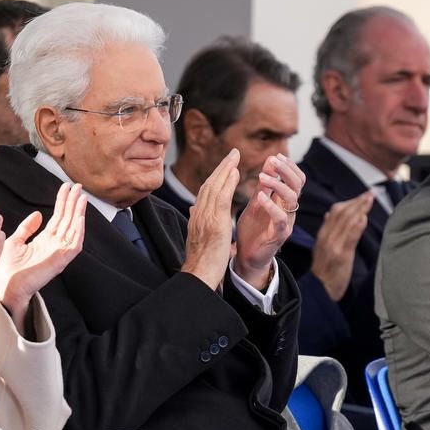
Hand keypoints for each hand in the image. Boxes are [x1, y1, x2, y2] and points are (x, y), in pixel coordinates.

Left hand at [0, 183, 87, 329]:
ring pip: (74, 229)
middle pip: (68, 220)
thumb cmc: (8, 269)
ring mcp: (59, 253)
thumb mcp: (14, 240)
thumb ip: (26, 228)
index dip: (63, 203)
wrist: (6, 287)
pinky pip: (74, 244)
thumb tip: (38, 214)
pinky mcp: (61, 261)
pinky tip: (79, 217)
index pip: (58, 218)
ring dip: (79, 213)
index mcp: (45, 241)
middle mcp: (55, 246)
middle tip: (78, 187)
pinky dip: (79, 230)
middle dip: (73, 203)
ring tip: (81, 197)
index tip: (66, 188)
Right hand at [182, 148, 239, 289]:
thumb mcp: (197, 237)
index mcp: (196, 217)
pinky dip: (227, 183)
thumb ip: (197, 221)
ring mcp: (205, 218)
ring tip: (235, 157)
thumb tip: (193, 209)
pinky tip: (235, 173)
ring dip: (225, 169)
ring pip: (214, 187)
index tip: (225, 166)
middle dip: (221, 167)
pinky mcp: (215, 223)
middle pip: (209, 184)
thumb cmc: (200, 262)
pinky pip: (221, 198)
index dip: (215, 177)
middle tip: (232, 154)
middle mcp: (198, 214)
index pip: (206, 192)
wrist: (198, 275)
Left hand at [233, 153, 304, 289]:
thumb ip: (264, 185)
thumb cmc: (253, 230)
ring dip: (278, 184)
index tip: (276, 156)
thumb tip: (270, 160)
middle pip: (299, 185)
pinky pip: (281, 218)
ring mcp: (287, 222)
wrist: (247, 257)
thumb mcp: (256, 202)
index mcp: (284, 201)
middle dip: (287, 170)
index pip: (297, 179)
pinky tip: (260, 197)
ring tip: (262, 176)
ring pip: (292, 198)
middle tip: (273, 161)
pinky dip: (271, 205)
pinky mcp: (280, 235)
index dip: (290, 166)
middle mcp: (289, 210)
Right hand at [311, 191, 372, 300]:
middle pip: (342, 213)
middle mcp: (326, 237)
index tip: (364, 195)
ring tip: (370, 200)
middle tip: (371, 193)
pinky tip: (364, 218)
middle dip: (357, 201)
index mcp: (323, 235)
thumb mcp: (322, 248)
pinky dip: (356, 227)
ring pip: (345, 222)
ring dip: (359, 209)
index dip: (350, 201)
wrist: (319, 292)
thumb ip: (328, 232)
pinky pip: (348, 238)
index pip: (336, 212)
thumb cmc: (325, 272)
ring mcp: (333, 246)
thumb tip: (329, 215)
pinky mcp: (340, 256)